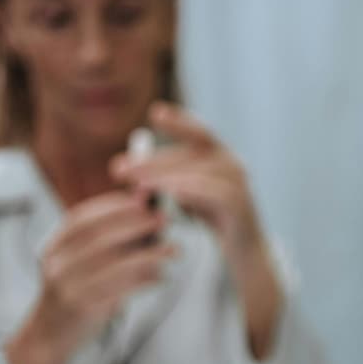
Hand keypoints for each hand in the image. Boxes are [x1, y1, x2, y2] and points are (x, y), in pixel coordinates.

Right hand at [7, 191, 174, 363]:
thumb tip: (146, 206)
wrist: (51, 334)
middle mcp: (56, 264)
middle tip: (165, 219)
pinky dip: (144, 281)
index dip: (115, 206)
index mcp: (55, 246)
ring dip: (148, 254)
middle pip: (98, 237)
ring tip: (174, 249)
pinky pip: (119, 291)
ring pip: (112, 265)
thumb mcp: (82, 260)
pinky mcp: (83, 309)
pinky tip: (162, 276)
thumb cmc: (77, 289)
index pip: (82, 217)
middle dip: (135, 224)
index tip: (146, 201)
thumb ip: (110, 236)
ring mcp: (67, 288)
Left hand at [111, 101, 262, 260]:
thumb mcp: (186, 193)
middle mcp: (233, 164)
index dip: (179, 121)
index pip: (199, 132)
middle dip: (152, 160)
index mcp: (220, 156)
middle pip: (191, 153)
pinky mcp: (242, 205)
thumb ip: (164, 178)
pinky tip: (171, 194)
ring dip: (165, 177)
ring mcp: (240, 184)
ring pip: (200, 171)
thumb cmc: (213, 220)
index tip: (155, 112)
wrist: (245, 251)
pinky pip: (215, 193)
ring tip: (136, 185)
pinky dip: (192, 191)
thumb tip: (124, 167)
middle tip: (117, 169)